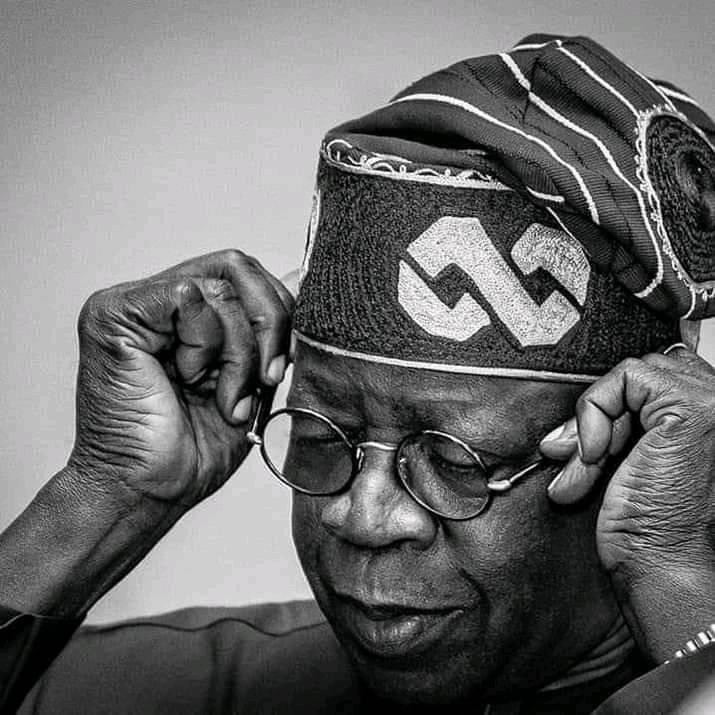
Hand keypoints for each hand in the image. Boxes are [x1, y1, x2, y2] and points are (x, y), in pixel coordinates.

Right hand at [68, 249, 292, 513]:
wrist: (148, 493)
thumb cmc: (194, 448)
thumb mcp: (252, 379)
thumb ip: (269, 327)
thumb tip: (301, 275)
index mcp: (187, 314)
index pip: (246, 274)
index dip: (278, 312)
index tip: (281, 367)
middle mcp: (158, 302)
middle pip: (237, 266)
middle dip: (269, 324)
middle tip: (266, 377)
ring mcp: (133, 304)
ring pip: (221, 286)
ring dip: (239, 351)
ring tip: (225, 397)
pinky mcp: (115, 315)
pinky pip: (188, 297)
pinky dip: (207, 346)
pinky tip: (190, 382)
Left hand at [539, 346, 714, 658]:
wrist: (664, 570)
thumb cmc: (651, 534)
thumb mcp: (628, 469)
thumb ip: (615, 434)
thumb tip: (563, 434)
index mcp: (708, 420)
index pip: (652, 382)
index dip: (612, 412)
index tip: (587, 453)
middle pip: (639, 379)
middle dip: (599, 419)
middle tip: (581, 461)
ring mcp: (710, 403)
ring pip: (629, 377)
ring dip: (595, 423)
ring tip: (586, 468)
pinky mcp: (690, 408)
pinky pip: (625, 377)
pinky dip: (595, 411)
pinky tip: (595, 456)